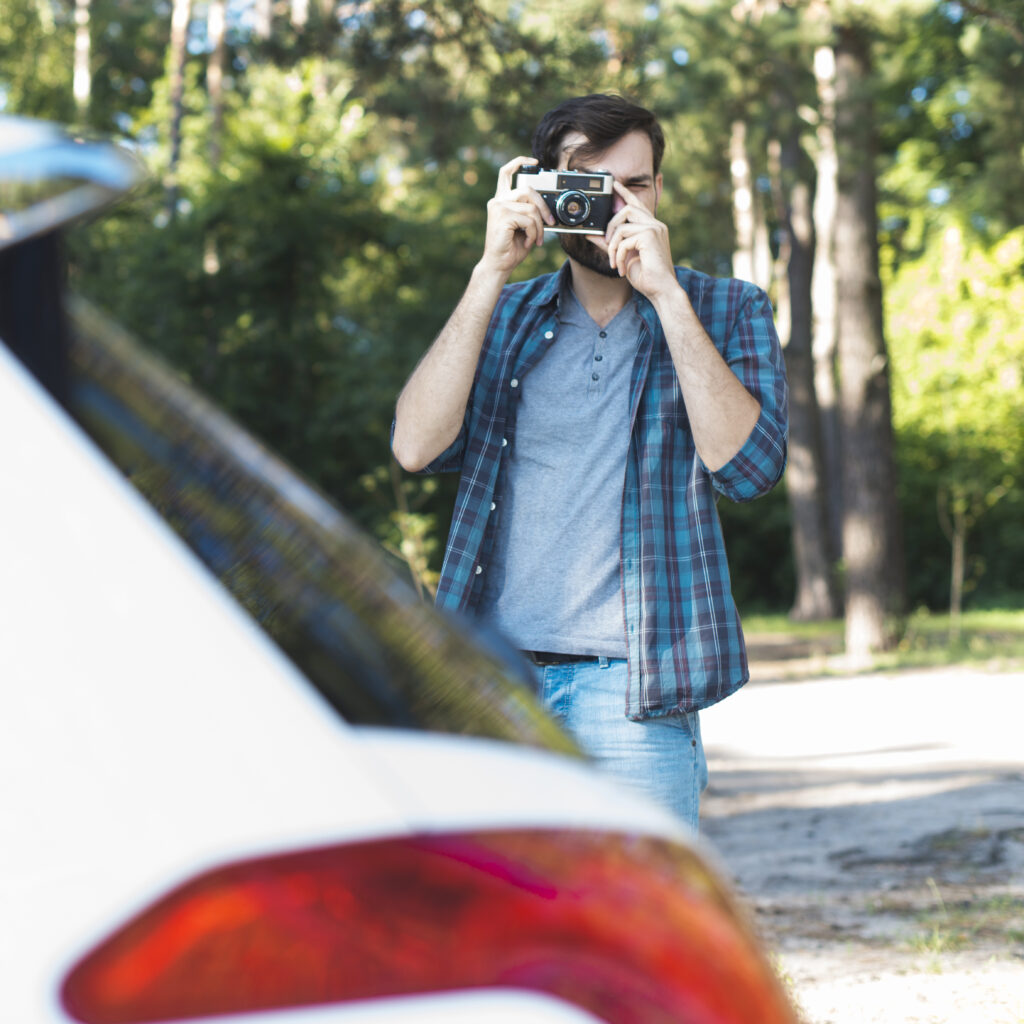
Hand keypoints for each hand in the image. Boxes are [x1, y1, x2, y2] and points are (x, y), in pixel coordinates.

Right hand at [479, 156, 555, 276]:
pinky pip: (529, 220)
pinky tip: (528, 242)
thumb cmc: (511, 247)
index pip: (506, 173)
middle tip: (551, 223)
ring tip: (535, 239)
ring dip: (539, 226)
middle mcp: (498, 201)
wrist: (499, 265)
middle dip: (544, 207)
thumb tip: (547, 207)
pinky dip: (534, 233)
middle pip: (528, 190)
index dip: (520, 163)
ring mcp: (498, 207)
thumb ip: (530, 211)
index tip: (534, 162)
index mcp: (501, 200)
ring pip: (532, 208)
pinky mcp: (502, 216)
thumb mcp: (524, 226)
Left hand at [593, 181, 677, 298]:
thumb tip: (592, 234)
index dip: (625, 193)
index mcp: (652, 227)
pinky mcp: (649, 236)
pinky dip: (617, 256)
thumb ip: (610, 243)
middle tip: (606, 244)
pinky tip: (621, 269)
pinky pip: (623, 240)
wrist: (661, 290)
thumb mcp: (624, 257)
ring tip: (614, 263)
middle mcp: (655, 225)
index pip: (637, 205)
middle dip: (611, 226)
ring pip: (621, 227)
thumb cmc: (646, 276)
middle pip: (626, 209)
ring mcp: (654, 229)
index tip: (615, 184)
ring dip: (612, 247)